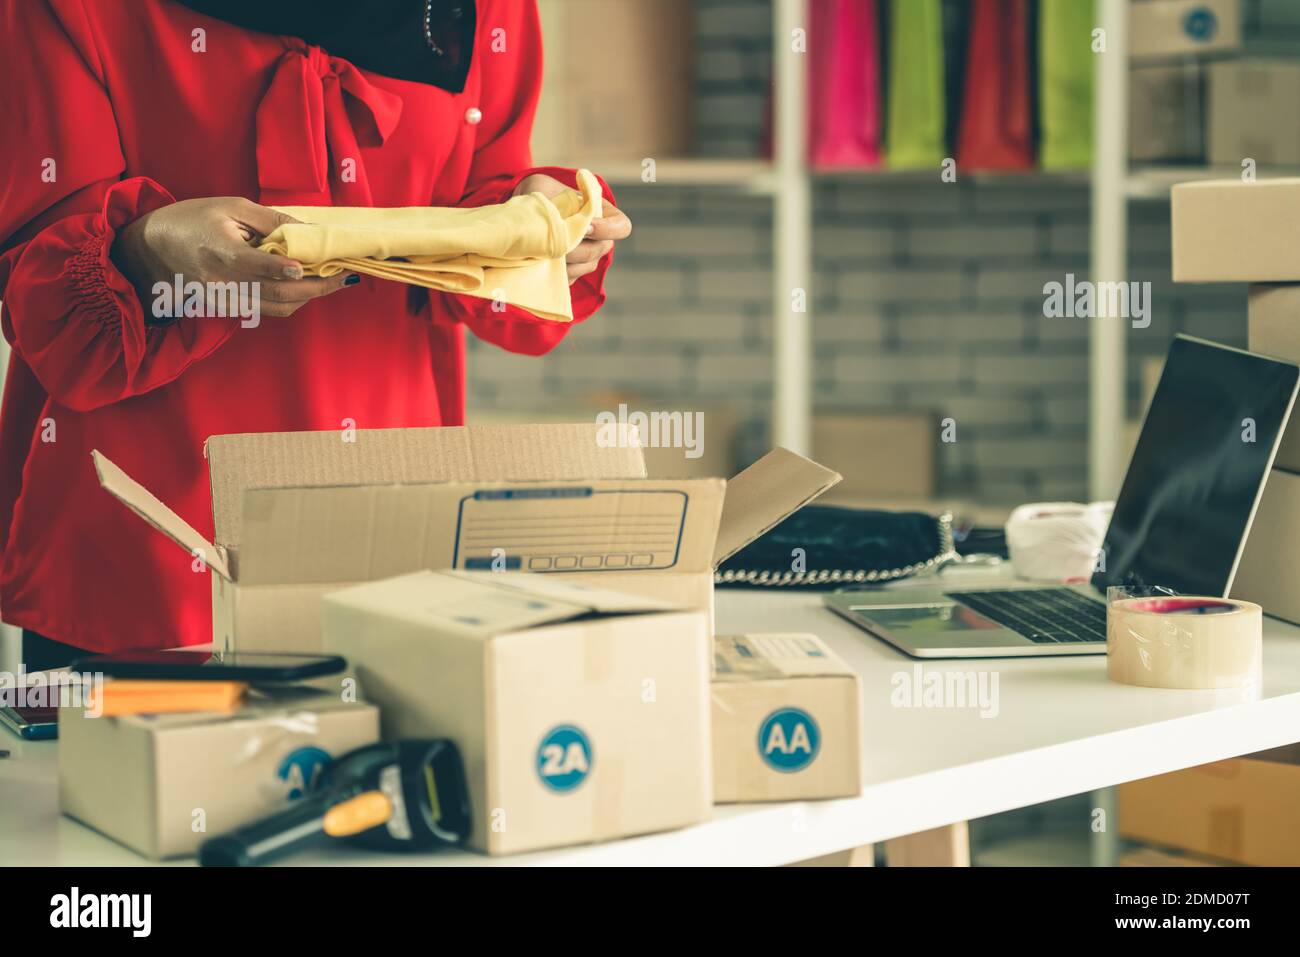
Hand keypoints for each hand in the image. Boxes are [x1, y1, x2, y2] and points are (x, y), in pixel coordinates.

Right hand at [111, 197, 355, 318]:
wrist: (150, 250)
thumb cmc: (191, 220)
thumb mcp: (230, 207)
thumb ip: (271, 220)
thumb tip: (309, 230)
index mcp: (222, 253)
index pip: (257, 266)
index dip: (284, 268)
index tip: (308, 266)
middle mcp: (226, 283)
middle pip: (279, 293)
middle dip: (317, 287)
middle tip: (344, 277)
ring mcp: (227, 300)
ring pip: (279, 307)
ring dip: (309, 296)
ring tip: (333, 281)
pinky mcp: (229, 308)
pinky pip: (268, 309)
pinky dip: (292, 299)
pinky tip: (307, 286)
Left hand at [513, 173, 631, 283]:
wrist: (533, 211)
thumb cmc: (545, 195)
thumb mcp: (550, 189)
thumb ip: (558, 199)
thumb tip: (557, 218)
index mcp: (605, 215)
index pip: (622, 227)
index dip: (607, 229)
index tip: (586, 225)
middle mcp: (601, 239)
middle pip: (599, 250)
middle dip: (576, 246)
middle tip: (555, 240)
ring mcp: (589, 258)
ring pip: (584, 266)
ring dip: (564, 260)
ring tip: (544, 249)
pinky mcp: (574, 272)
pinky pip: (570, 278)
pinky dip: (556, 271)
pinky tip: (542, 260)